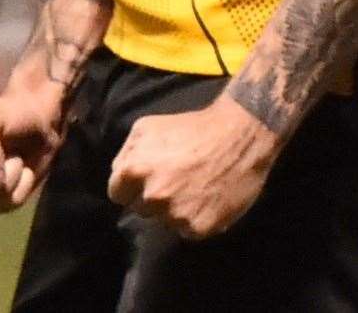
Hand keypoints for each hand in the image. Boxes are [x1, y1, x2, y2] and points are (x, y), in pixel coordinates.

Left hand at [107, 95, 279, 239]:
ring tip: (192, 189)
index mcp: (133, 170)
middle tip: (174, 180)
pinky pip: (187, 230)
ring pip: (164, 221)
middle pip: (140, 209)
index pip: (117, 194)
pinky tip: (206, 199)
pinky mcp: (198, 229)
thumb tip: (119, 176)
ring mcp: (175, 215)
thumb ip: (127, 153)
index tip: (147, 179)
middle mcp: (152, 196)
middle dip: (152, 197)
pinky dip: (194, 218)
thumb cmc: (193, 127)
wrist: (240, 135)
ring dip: (173, 210)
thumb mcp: (148, 126)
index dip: (131, 186)